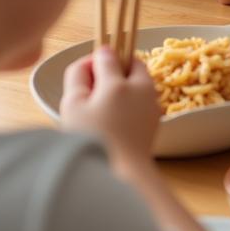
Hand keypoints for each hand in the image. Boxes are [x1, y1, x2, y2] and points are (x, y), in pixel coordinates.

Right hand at [60, 46, 161, 162]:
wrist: (121, 175)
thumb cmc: (90, 140)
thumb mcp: (73, 105)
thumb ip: (78, 75)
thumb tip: (91, 59)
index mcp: (120, 83)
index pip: (107, 55)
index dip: (92, 61)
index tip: (83, 76)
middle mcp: (143, 88)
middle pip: (132, 64)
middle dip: (115, 69)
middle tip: (95, 92)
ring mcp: (153, 104)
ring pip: (140, 81)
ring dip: (124, 85)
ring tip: (104, 109)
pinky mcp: (156, 119)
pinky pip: (144, 99)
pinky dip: (132, 101)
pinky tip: (117, 120)